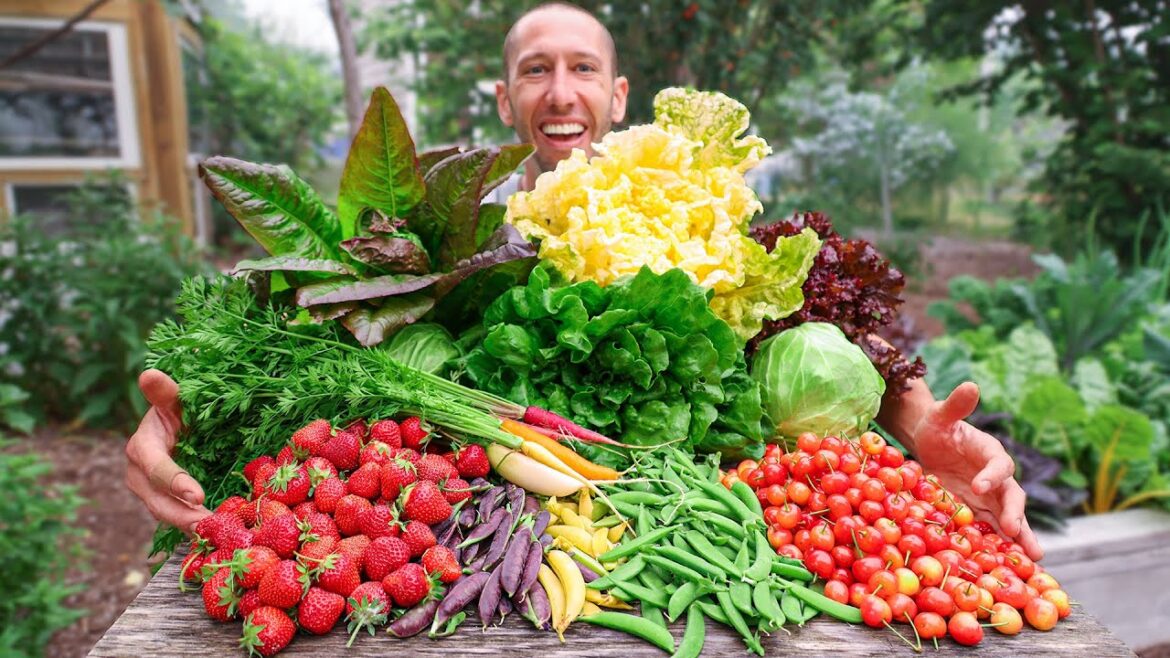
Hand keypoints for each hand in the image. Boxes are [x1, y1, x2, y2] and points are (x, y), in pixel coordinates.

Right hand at [125, 369, 209, 532]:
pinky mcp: (163, 504)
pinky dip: (194, 528)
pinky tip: (216, 535)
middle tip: (210, 527)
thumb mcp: (173, 400)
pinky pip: (177, 519)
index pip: (157, 469)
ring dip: (190, 528)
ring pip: (167, 515)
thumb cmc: (177, 411)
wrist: (174, 428)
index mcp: (141, 448)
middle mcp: (139, 476)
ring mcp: (149, 493)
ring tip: (216, 535)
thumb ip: (164, 392)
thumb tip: (148, 374)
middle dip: (184, 516)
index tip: (198, 496)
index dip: (176, 483)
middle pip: (159, 502)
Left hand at [910, 382, 1043, 560]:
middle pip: (1012, 497)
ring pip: (1008, 520)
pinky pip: (989, 531)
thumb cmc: (935, 427)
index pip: (999, 464)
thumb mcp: (939, 416)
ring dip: (1019, 539)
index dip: (993, 475)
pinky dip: (997, 547)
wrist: (928, 445)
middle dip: (1016, 515)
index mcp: (990, 453)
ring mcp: (988, 499)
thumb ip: (955, 405)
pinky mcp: (976, 514)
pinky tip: (1003, 567)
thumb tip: (970, 385)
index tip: (980, 485)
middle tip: (1016, 532)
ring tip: (1032, 560)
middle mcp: (995, 478)